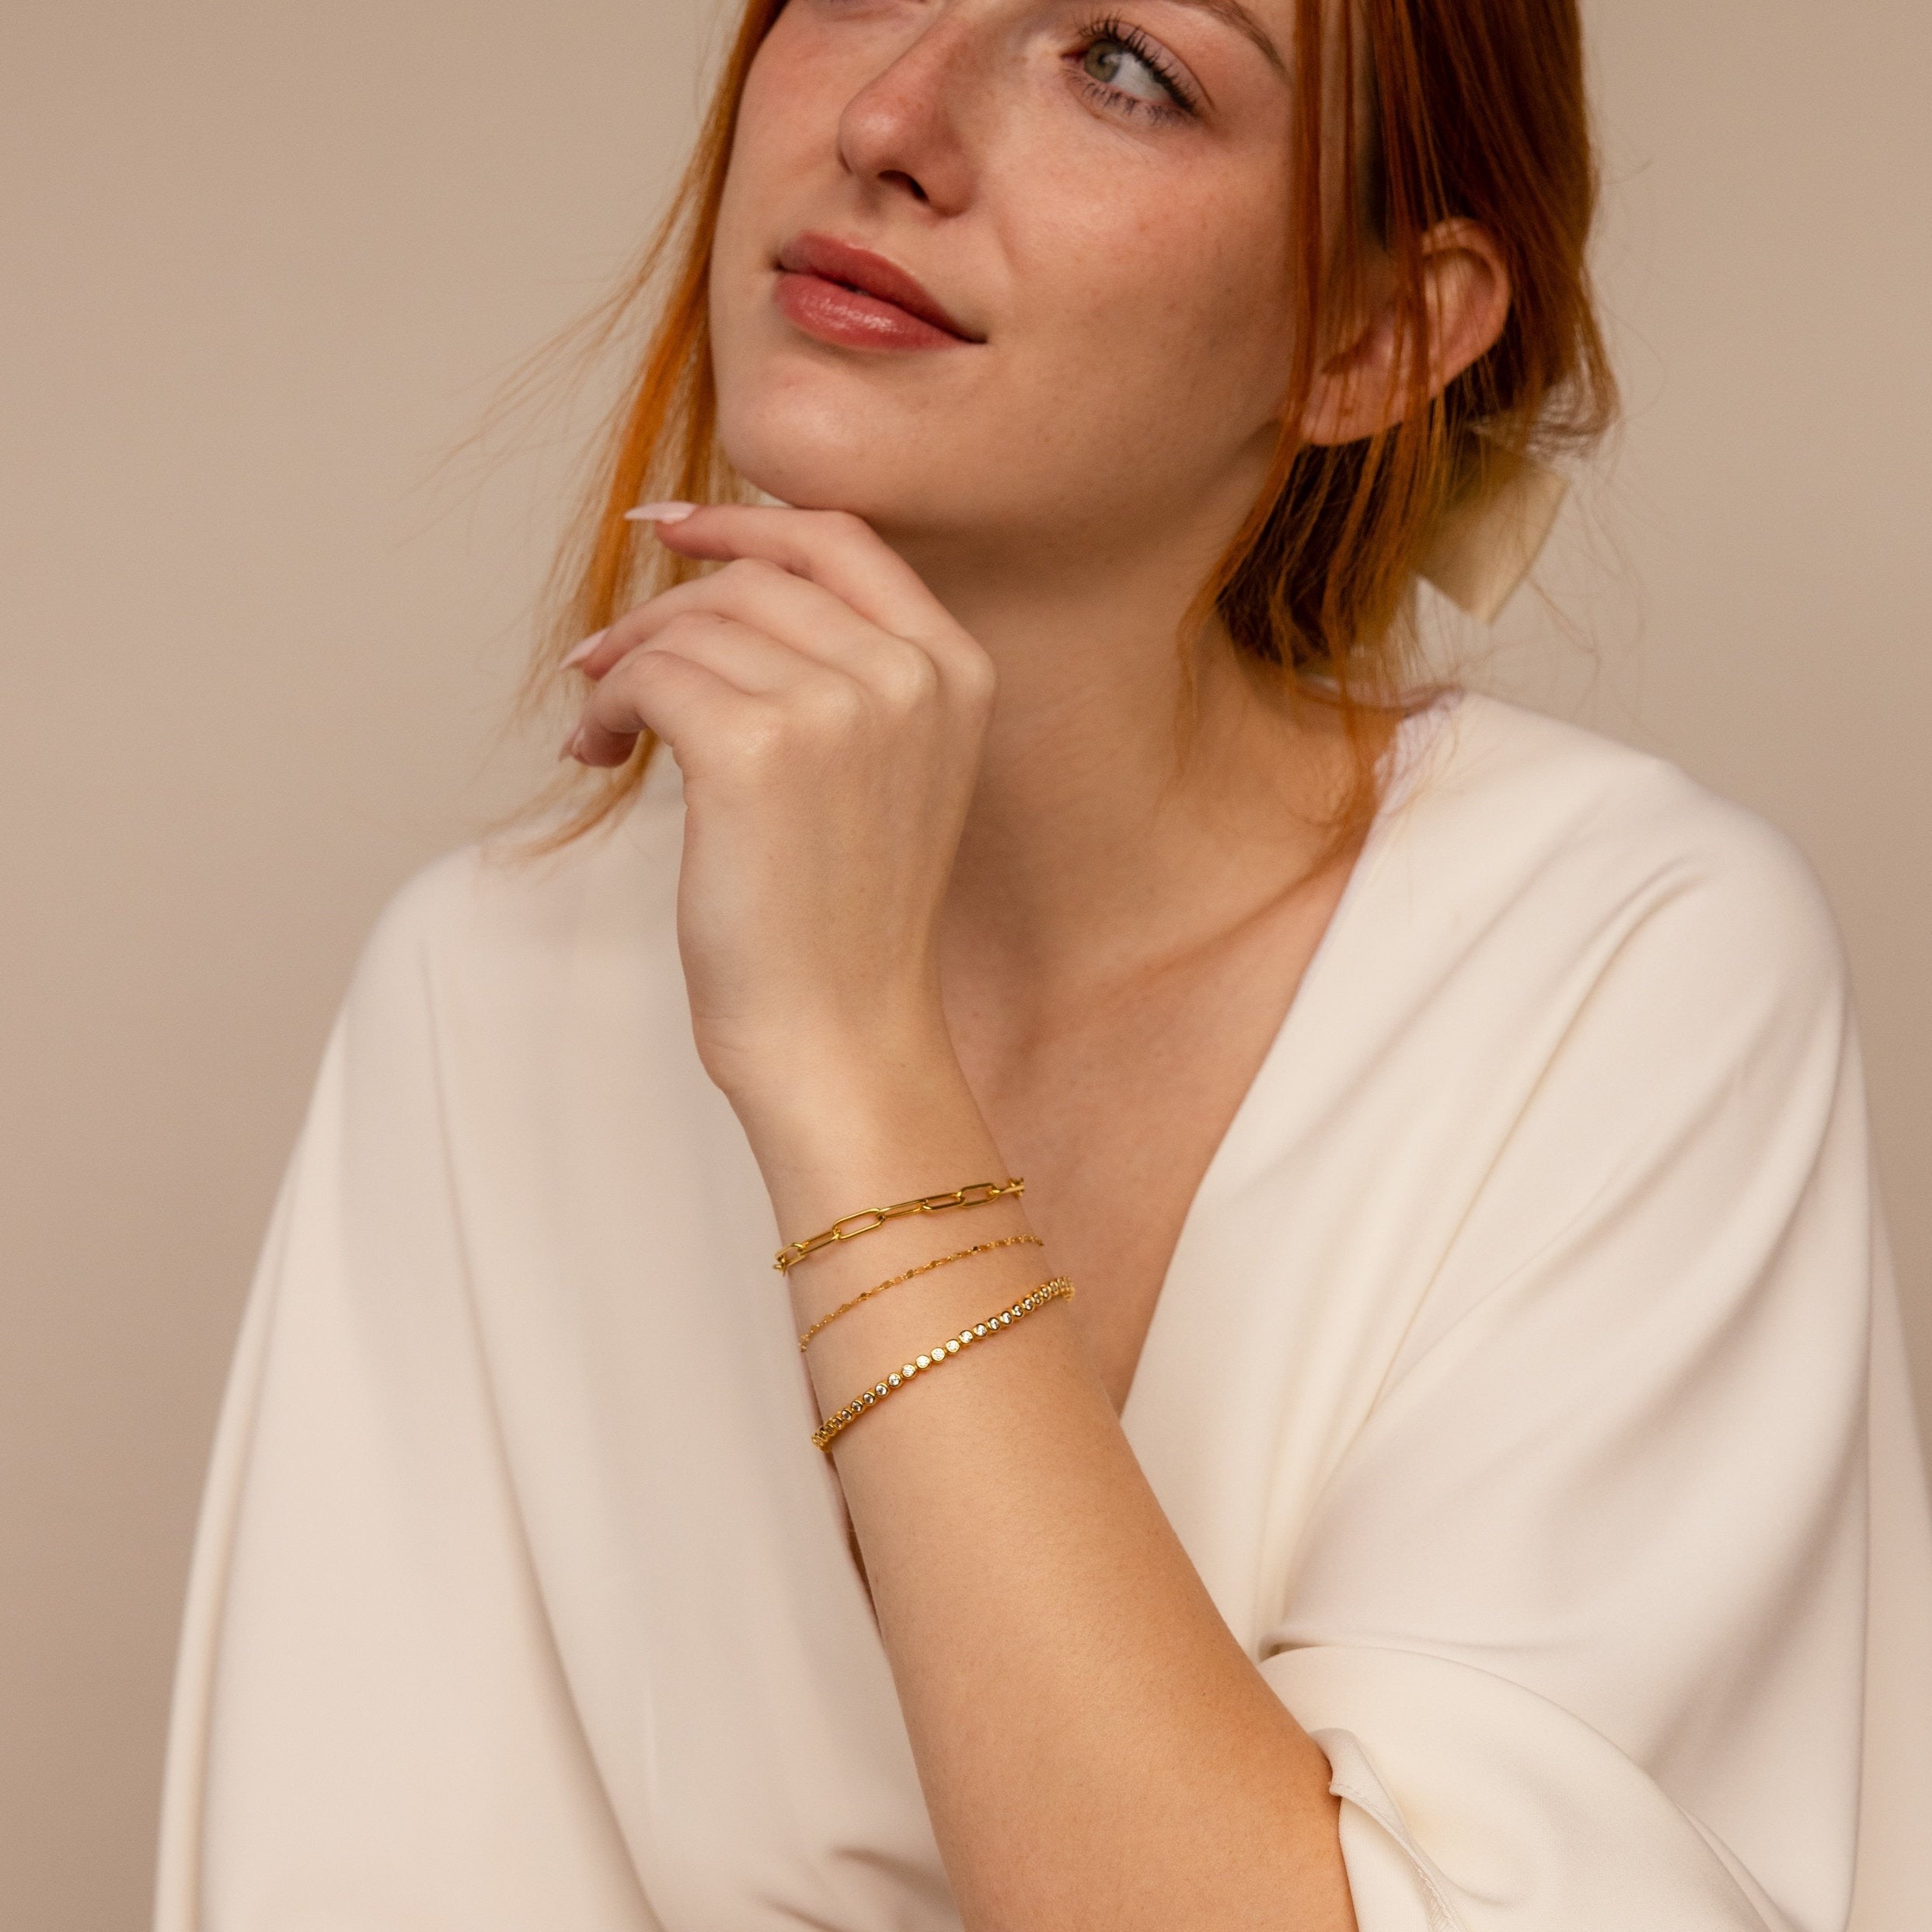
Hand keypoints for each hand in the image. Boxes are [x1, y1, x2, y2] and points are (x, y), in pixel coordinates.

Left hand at [563, 505, 996, 1121]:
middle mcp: (908, 674)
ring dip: (623, 669)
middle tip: (600, 665)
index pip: (842, 541)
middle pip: (752, 580)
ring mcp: (838, 705)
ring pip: (691, 627)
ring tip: (604, 732)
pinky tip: (597, 755)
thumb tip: (720, 585)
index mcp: (956, 670)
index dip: (745, 521)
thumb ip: (847, 674)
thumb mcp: (886, 773)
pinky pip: (649, 678)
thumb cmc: (845, 920)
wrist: (840, 1033)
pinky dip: (606, 709)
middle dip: (661, 614)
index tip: (668, 528)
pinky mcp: (754, 746)